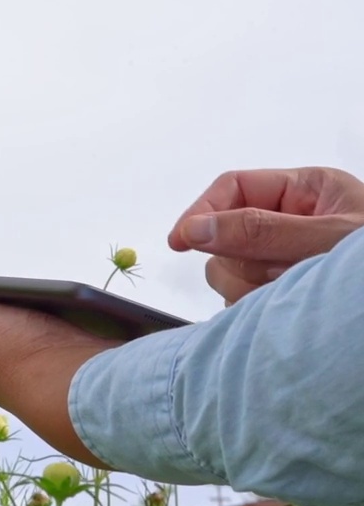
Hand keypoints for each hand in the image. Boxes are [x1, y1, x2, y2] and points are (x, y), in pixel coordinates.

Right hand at [168, 168, 363, 304]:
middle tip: (280, 276)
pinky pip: (243, 302)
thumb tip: (193, 228)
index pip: (232, 189)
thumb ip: (260, 232)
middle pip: (225, 234)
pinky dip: (257, 312)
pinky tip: (289, 316)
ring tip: (294, 298)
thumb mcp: (328, 242)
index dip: (201, 212)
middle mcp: (293, 222)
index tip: (178, 242)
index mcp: (306, 190)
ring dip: (252, 289)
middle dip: (243, 260)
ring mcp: (287, 262)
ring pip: (230, 272)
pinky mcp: (285, 297)